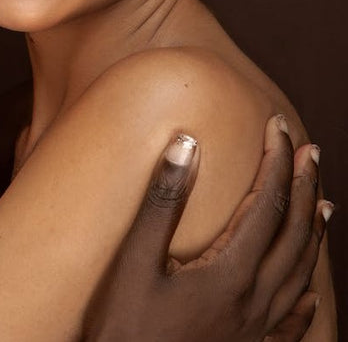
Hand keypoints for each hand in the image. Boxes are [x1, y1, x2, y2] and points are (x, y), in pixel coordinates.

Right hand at [84, 115, 330, 341]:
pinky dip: (306, 301)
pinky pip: (291, 325)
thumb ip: (163, 202)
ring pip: (300, 274)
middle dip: (303, 187)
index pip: (266, 204)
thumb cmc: (125, 327)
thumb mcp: (135, 261)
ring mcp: (255, 329)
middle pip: (293, 234)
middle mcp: (254, 300)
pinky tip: (310, 293)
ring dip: (313, 233)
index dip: (276, 162)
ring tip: (323, 203)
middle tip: (310, 150)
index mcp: (230, 273)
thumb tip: (187, 144)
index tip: (278, 127)